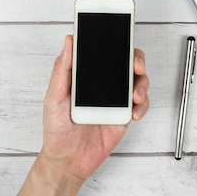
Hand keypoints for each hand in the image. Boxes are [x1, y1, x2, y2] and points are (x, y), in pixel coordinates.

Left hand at [15, 35, 149, 195]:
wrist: (67, 162)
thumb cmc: (56, 130)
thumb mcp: (54, 97)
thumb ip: (62, 70)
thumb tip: (69, 42)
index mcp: (87, 76)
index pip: (104, 51)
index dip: (115, 40)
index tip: (121, 34)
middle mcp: (103, 84)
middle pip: (127, 62)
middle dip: (137, 60)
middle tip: (136, 66)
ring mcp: (115, 99)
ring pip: (137, 81)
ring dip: (141, 84)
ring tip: (135, 96)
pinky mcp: (124, 115)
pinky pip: (140, 105)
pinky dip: (142, 106)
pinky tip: (134, 112)